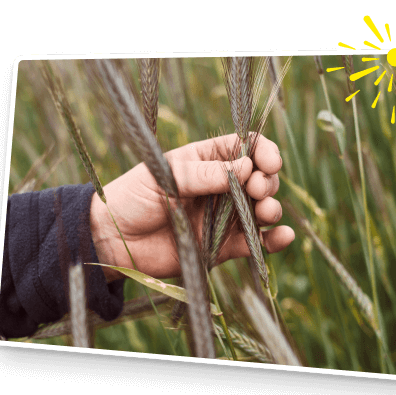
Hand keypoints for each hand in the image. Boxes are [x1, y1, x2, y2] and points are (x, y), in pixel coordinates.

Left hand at [89, 133, 294, 281]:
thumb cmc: (132, 197)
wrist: (112, 240)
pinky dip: (273, 241)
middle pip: (260, 178)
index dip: (263, 151)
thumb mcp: (165, 176)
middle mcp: (220, 187)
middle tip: (256, 190)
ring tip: (266, 211)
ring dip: (272, 208)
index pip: (245, 147)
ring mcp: (223, 217)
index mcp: (206, 160)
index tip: (268, 161)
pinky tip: (282, 237)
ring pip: (261, 209)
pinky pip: (255, 242)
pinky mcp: (223, 246)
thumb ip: (204, 174)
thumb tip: (246, 168)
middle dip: (267, 181)